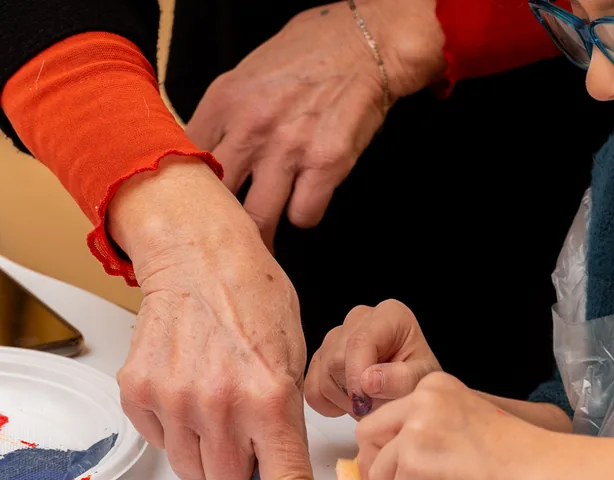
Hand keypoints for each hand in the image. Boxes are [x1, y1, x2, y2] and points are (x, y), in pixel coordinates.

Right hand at [108, 157, 331, 479]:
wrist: (199, 254)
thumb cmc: (255, 295)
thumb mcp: (294, 354)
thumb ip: (284, 421)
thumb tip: (266, 476)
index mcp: (271, 396)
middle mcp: (221, 404)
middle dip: (244, 465)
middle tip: (247, 422)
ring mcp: (174, 401)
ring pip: (196, 469)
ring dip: (210, 448)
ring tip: (217, 396)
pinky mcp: (139, 394)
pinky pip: (163, 443)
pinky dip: (179, 427)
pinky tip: (190, 385)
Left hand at [185, 0, 444, 248]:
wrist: (366, 44)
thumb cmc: (309, 55)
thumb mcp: (248, 76)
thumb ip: (224, 115)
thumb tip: (204, 154)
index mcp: (224, 100)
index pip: (184, 162)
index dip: (190, 191)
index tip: (199, 205)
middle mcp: (251, 126)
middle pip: (216, 199)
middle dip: (221, 224)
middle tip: (228, 234)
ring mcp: (289, 147)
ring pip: (258, 219)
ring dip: (263, 233)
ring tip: (265, 238)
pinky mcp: (326, 164)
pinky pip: (304, 215)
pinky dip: (305, 214)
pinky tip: (307, 202)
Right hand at [305, 299, 440, 418]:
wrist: (408, 389)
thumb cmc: (418, 379)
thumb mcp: (423, 380)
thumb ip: (402, 379)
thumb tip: (368, 380)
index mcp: (389, 315)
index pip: (360, 341)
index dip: (357, 374)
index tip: (365, 401)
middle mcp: (358, 319)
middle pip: (336, 359)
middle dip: (355, 391)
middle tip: (378, 404)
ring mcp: (335, 337)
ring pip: (323, 375)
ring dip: (345, 400)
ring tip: (370, 402)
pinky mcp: (320, 358)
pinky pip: (312, 388)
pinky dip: (329, 404)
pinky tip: (352, 402)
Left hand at [356, 372, 542, 479]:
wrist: (538, 471)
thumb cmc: (513, 454)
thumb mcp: (459, 422)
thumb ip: (424, 430)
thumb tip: (387, 462)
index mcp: (432, 386)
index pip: (385, 415)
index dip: (388, 447)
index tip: (398, 467)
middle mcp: (420, 400)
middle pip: (367, 434)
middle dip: (376, 466)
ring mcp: (415, 431)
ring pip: (378, 472)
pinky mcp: (414, 465)